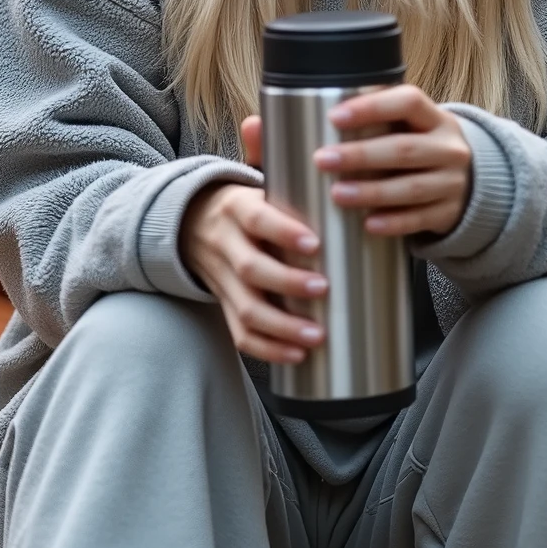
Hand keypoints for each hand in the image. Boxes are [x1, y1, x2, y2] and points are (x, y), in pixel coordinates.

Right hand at [180, 180, 328, 363]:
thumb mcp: (262, 192)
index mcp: (237, 208)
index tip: (315, 244)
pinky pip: (240, 334)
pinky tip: (297, 354)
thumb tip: (353, 206)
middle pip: (250, 268)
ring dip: (282, 327)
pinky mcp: (223, 305)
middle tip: (323, 289)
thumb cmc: (248, 208)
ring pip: (246, 308)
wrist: (194, 221)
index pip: (257, 219)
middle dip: (288, 282)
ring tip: (316, 336)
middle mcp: (225, 243)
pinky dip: (269, 349)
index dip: (284, 232)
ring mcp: (221, 278)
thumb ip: (295, 201)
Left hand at [313, 85, 470, 238]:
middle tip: (323, 159)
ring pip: (411, 188)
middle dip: (361, 155)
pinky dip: (393, 222)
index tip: (335, 117)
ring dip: (372, 191)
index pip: (409, 103)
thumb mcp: (416, 126)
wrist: (470, 182)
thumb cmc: (425, 148)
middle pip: (404, 149)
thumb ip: (384, 117)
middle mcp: (449, 149)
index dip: (372, 107)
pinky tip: (369, 224)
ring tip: (338, 194)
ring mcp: (452, 183)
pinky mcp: (449, 213)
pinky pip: (420, 219)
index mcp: (437, 119)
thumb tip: (330, 111)